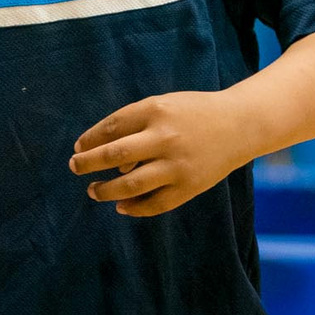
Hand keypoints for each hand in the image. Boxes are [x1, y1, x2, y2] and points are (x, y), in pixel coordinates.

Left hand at [69, 88, 257, 217]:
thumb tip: (110, 163)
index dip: (90, 139)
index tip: (78, 148)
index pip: (112, 127)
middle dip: (88, 163)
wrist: (240, 124)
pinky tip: (121, 206)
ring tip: (93, 191)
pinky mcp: (190, 186)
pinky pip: (155, 203)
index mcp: (157, 110)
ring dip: (106, 190)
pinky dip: (134, 208)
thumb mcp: (165, 106)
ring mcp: (178, 164)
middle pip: (115, 154)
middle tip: (74, 167)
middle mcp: (166, 137)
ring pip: (131, 184)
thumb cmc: (194, 113)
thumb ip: (136, 126)